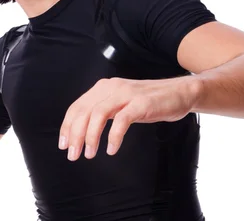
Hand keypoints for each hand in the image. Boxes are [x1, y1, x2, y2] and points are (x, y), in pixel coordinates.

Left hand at [58, 76, 200, 160]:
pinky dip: (114, 136)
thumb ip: (103, 111)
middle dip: (75, 135)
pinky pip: (122, 120)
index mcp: (104, 87)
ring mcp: (127, 94)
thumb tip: (81, 131)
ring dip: (91, 136)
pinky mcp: (142, 104)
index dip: (67, 126)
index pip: (77, 106)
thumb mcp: (121, 103)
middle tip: (73, 155)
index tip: (63, 144)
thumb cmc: (149, 101)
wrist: (180, 92)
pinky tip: (112, 149)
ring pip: (99, 114)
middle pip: (84, 111)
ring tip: (89, 154)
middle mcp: (112, 88)